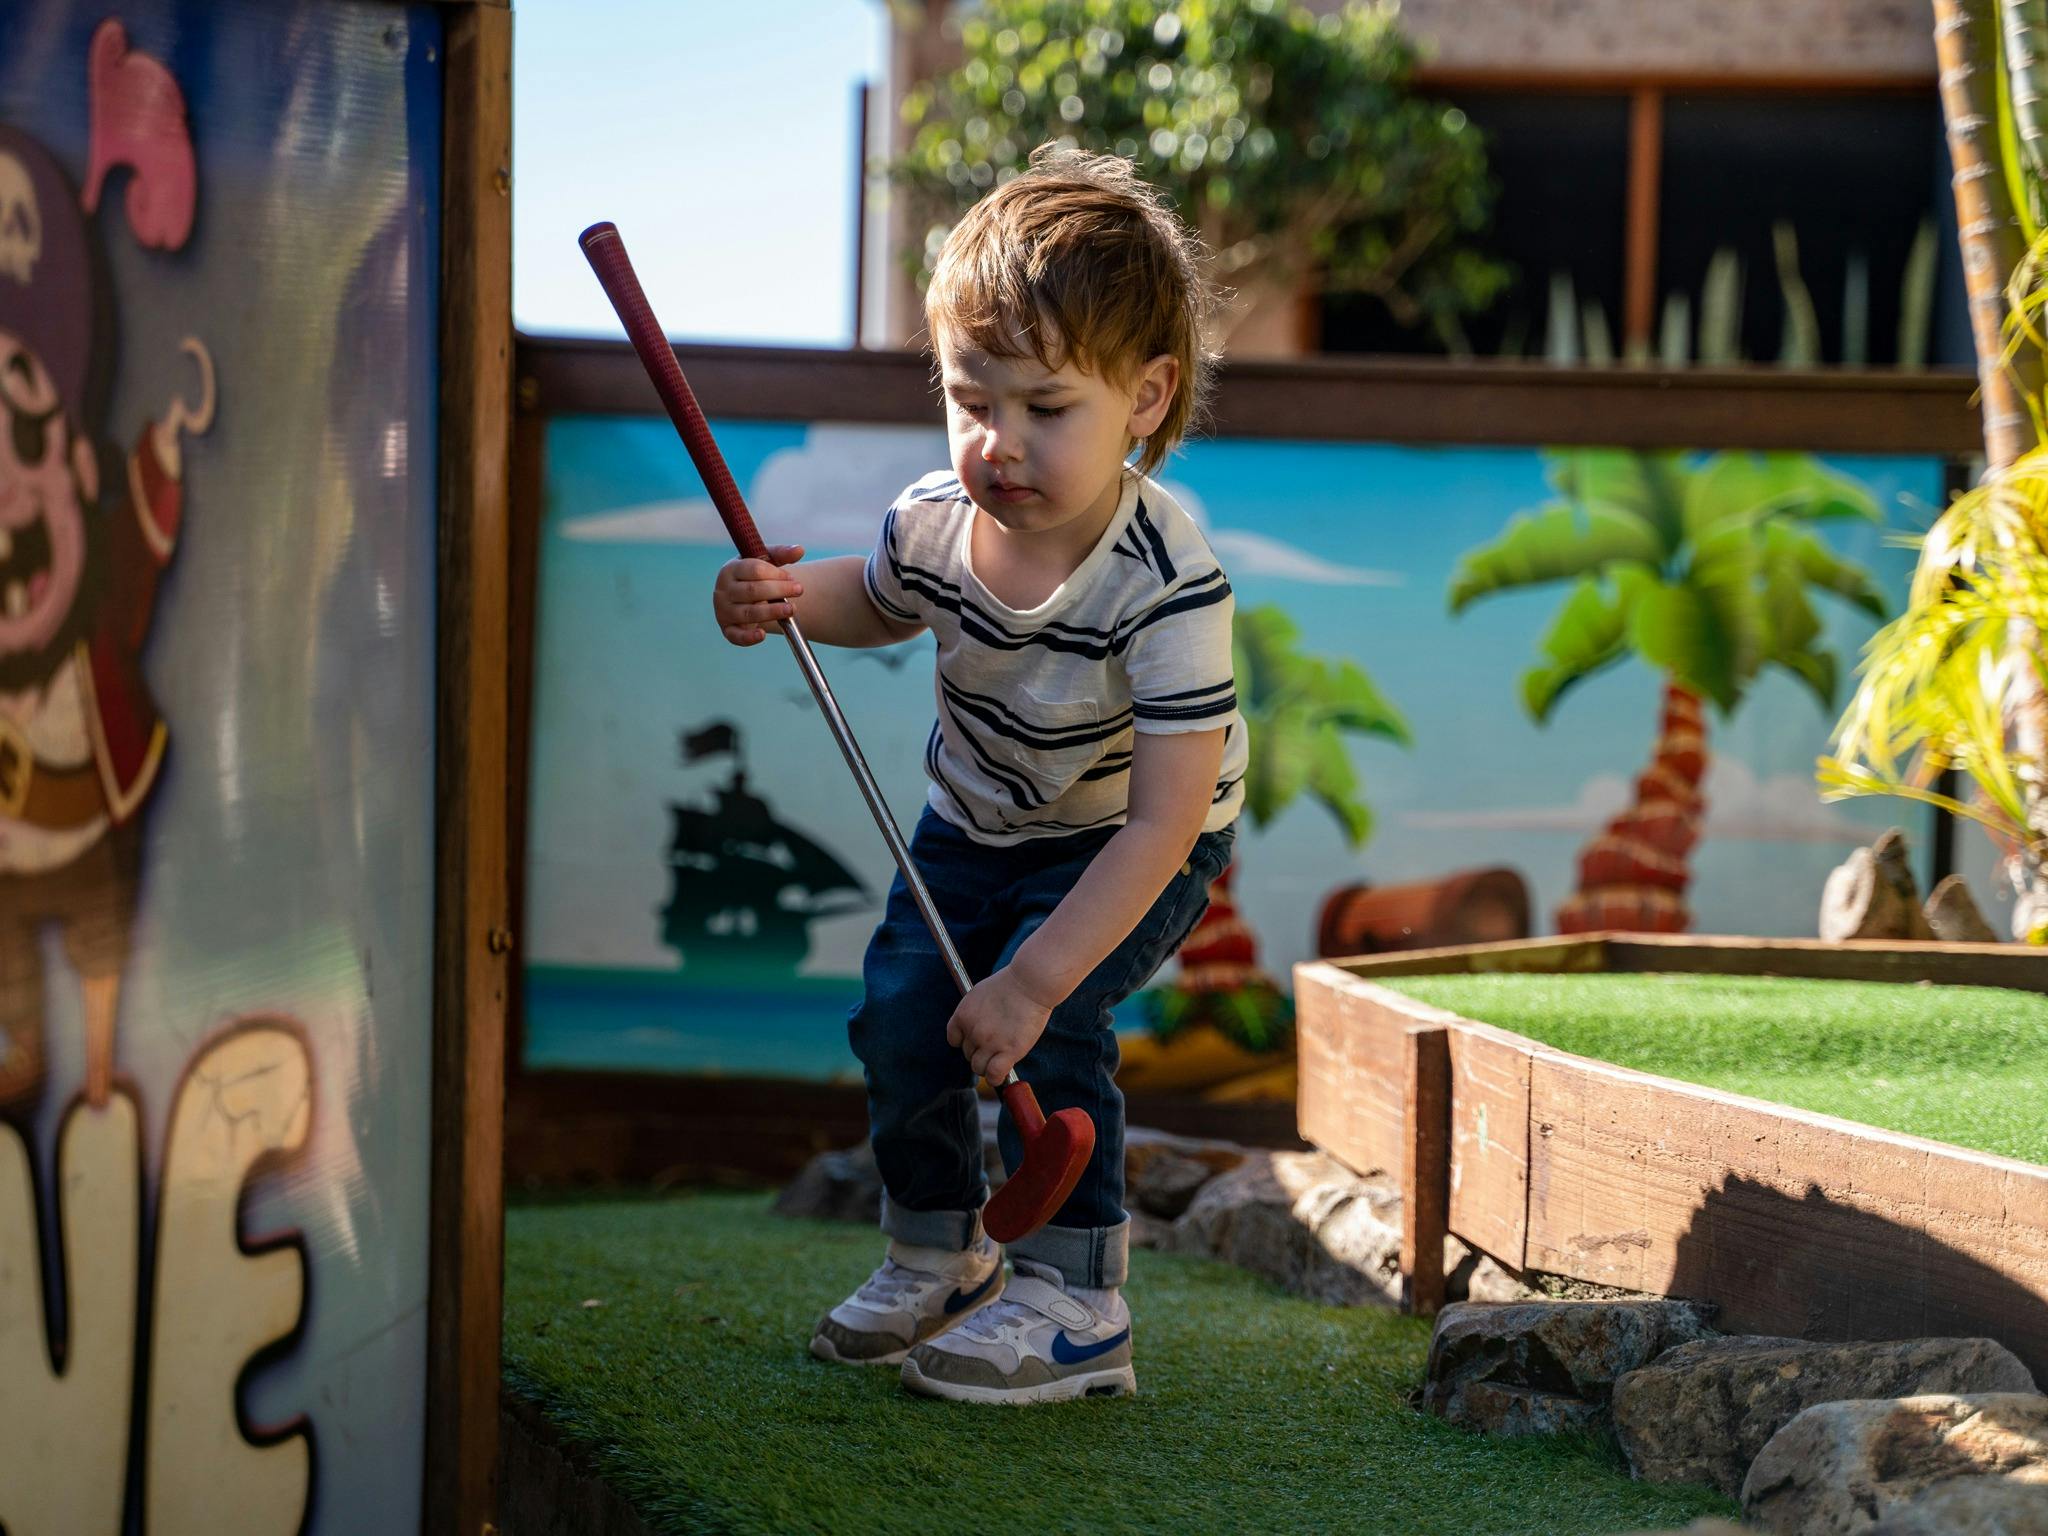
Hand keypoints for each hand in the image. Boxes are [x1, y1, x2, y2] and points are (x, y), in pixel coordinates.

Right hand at [712, 544, 804, 645]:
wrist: (742, 595)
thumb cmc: (754, 575)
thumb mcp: (766, 561)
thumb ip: (782, 554)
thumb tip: (800, 550)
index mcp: (731, 570)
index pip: (754, 570)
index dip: (776, 574)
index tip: (791, 577)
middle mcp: (724, 590)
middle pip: (753, 591)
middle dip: (779, 591)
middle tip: (799, 590)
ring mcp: (724, 611)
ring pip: (749, 613)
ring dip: (772, 612)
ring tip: (791, 609)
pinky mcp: (728, 629)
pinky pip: (736, 636)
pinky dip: (749, 637)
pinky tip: (762, 635)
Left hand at [946, 967, 1056, 1082]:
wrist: (1030, 983)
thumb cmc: (1010, 985)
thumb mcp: (981, 994)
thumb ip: (974, 1013)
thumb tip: (975, 1030)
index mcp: (963, 1015)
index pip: (954, 1039)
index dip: (966, 1041)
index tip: (976, 1040)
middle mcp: (972, 1031)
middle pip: (968, 1054)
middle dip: (980, 1051)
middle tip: (995, 1044)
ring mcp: (990, 1043)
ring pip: (978, 1067)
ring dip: (987, 1065)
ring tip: (999, 1058)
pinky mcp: (1008, 1052)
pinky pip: (994, 1075)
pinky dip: (996, 1077)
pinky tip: (1001, 1074)